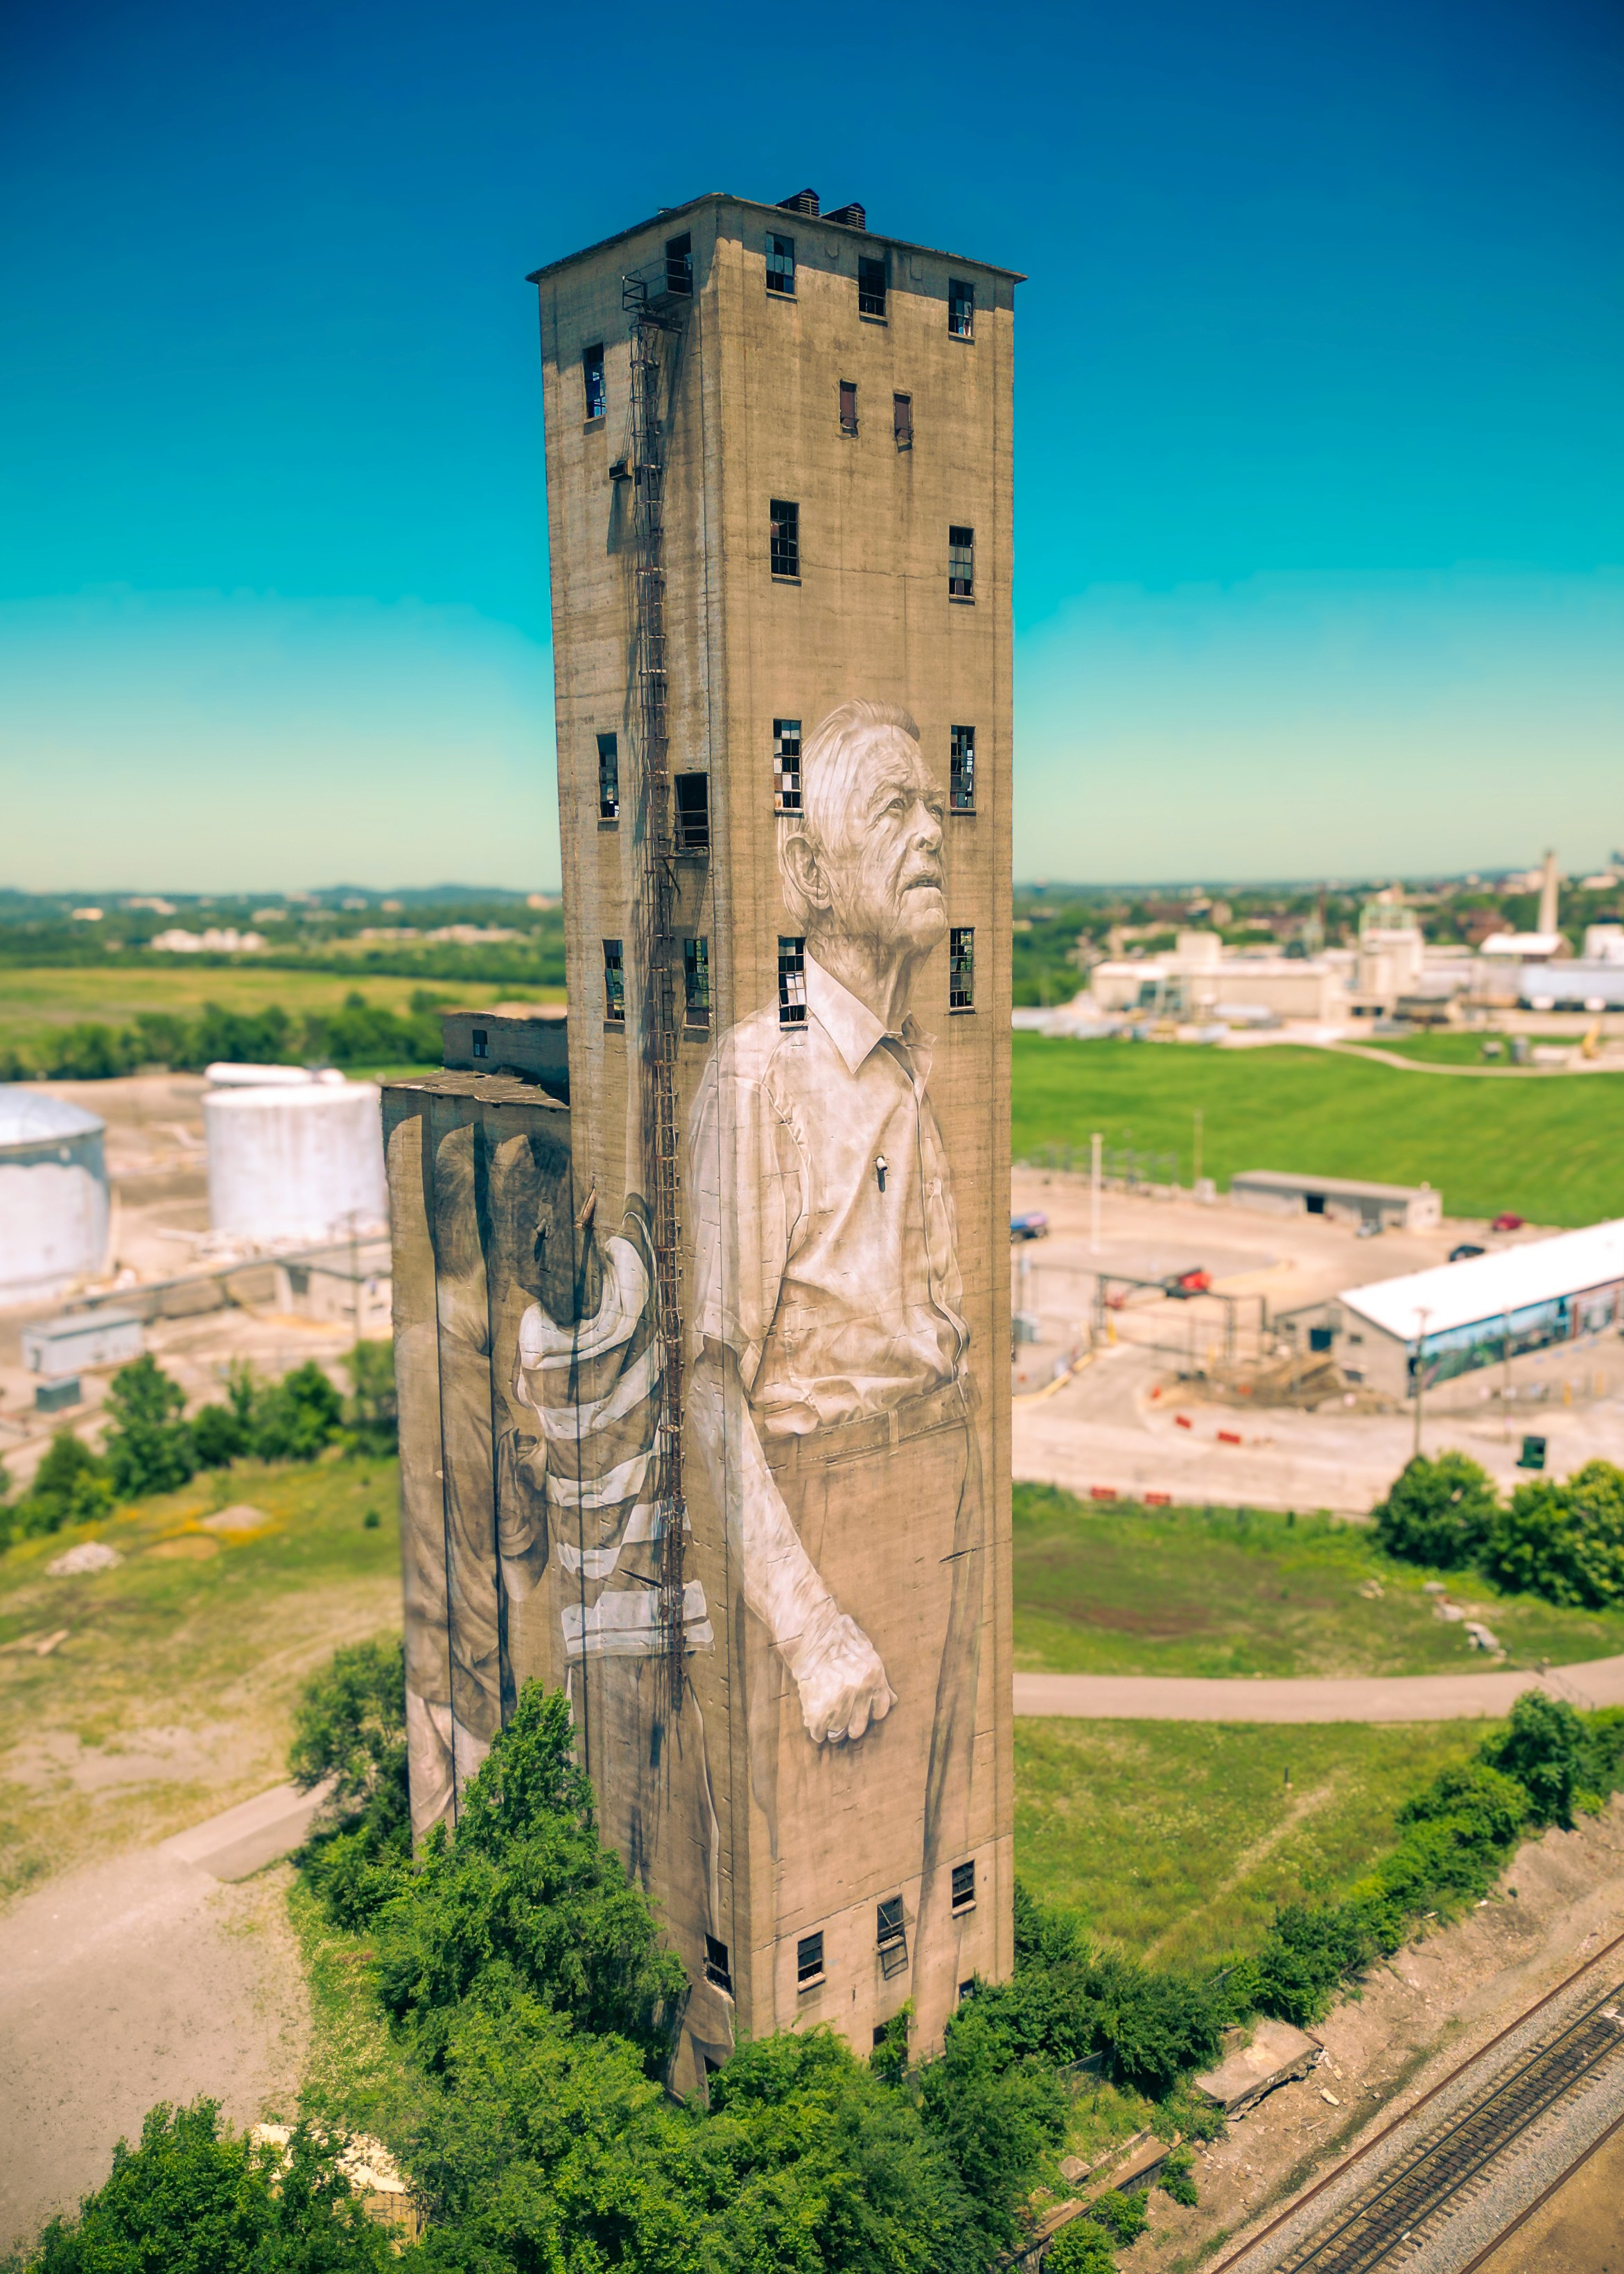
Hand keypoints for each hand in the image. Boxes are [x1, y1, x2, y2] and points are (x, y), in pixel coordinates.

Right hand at [785, 1604, 895, 1743]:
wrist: (809, 1631)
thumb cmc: (838, 1637)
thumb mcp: (867, 1652)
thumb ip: (879, 1680)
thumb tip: (894, 1701)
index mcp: (874, 1676)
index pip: (880, 1710)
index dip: (869, 1712)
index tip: (860, 1711)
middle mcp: (860, 1689)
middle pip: (859, 1726)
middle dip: (850, 1726)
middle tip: (842, 1721)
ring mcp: (838, 1699)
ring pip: (838, 1730)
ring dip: (831, 1727)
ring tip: (825, 1718)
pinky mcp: (817, 1707)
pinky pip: (818, 1731)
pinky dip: (816, 1729)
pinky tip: (814, 1721)